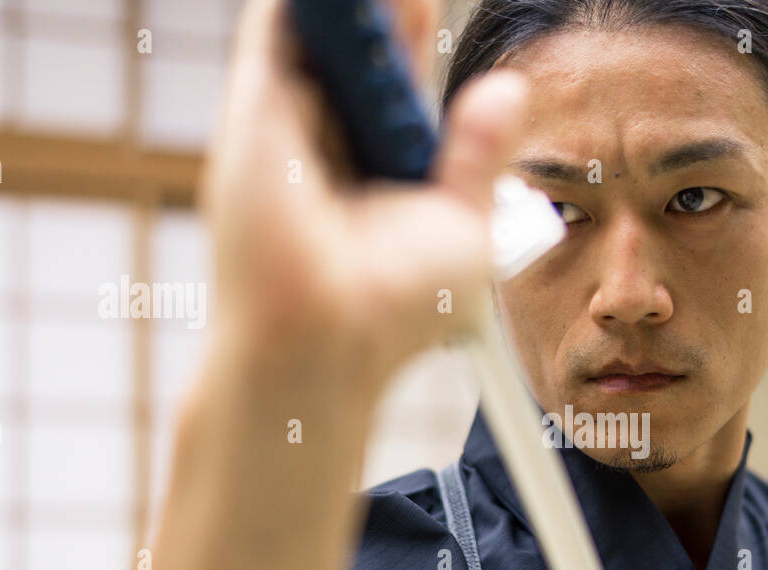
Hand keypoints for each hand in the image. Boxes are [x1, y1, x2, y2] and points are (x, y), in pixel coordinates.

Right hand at [200, 0, 529, 403]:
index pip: (396, 78)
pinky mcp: (256, 106)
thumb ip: (478, 153)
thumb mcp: (464, 224)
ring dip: (354, 0)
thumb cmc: (395, 306)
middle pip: (358, 46)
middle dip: (385, 6)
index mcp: (377, 164)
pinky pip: (277, 21)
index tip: (429, 1)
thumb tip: (511, 86)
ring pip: (319, 25)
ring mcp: (288, 119)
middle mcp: (328, 137)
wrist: (331, 337)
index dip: (413, 30)